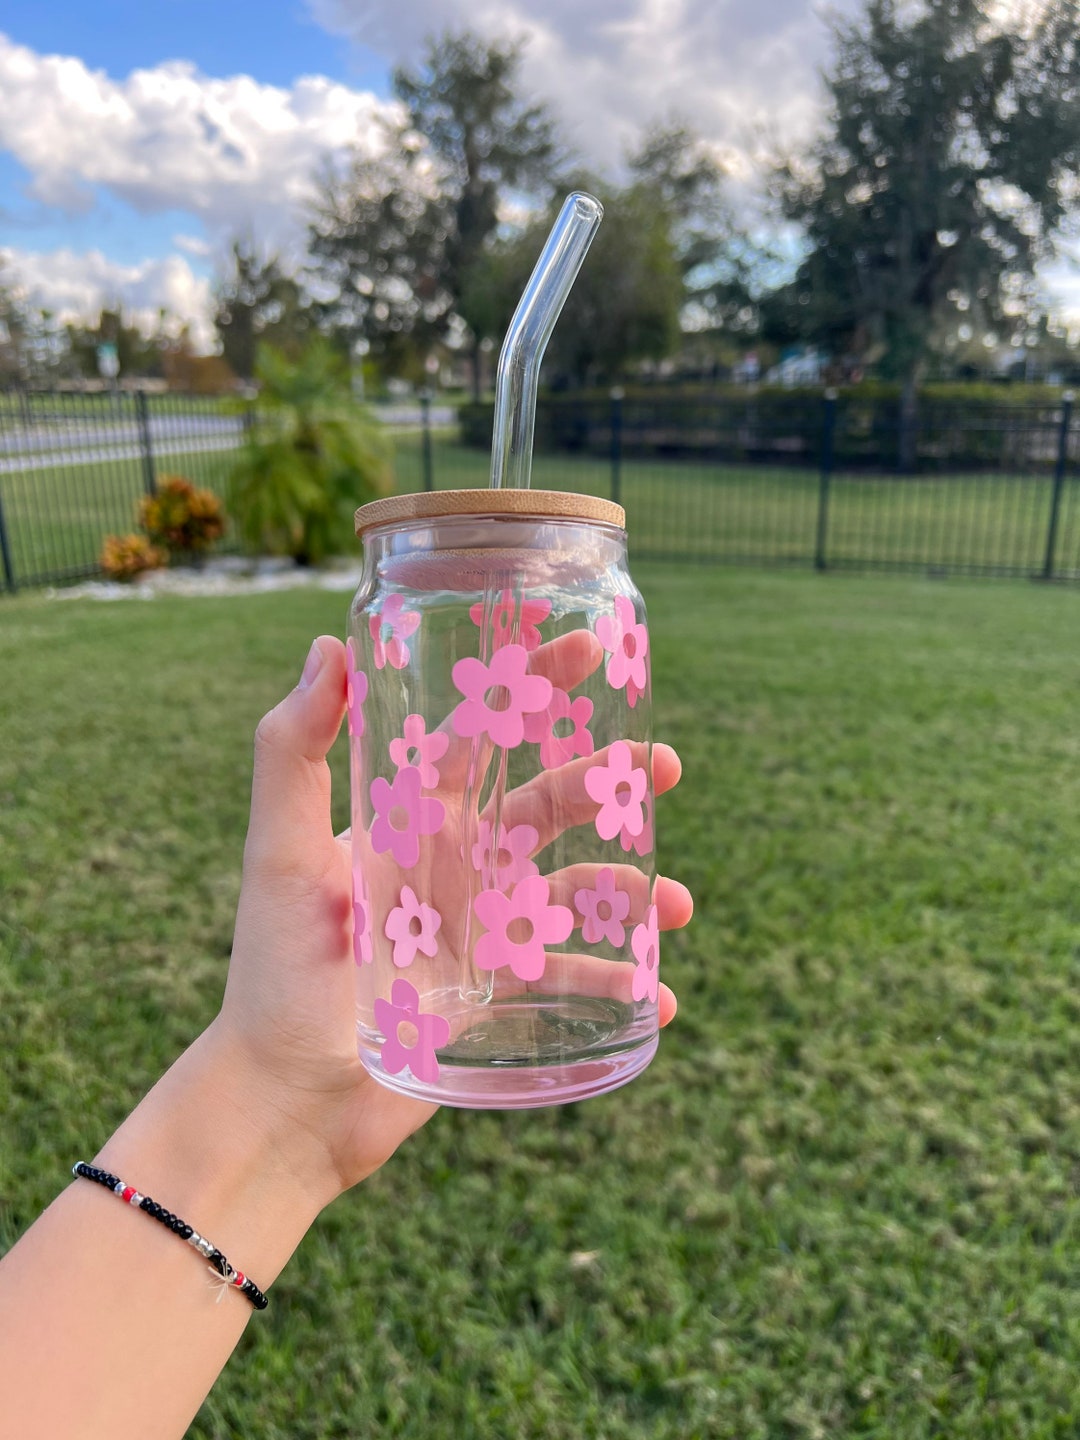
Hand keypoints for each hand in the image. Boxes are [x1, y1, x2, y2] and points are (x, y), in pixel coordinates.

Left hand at [207, 635, 692, 1210]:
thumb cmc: (274, 972)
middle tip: (665, 768)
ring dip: (628, 891)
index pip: (478, 738)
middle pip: (543, 810)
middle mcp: (449, 866)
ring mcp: (478, 931)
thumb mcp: (276, 855)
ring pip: (571, 894)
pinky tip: (657, 997)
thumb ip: (290, 752)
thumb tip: (328, 648)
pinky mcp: (495, 997)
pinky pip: (569, 980)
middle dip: (604, 785)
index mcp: (406, 822)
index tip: (582, 649)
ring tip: (675, 903)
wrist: (285, 1102)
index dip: (529, 690)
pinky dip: (617, 986)